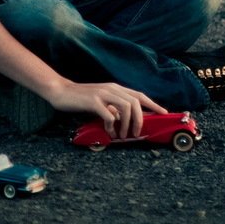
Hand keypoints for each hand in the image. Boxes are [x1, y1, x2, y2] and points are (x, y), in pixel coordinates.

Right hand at [47, 80, 164, 140]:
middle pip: (136, 101)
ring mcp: (102, 93)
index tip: (163, 113)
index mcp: (115, 88)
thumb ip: (113, 107)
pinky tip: (108, 132)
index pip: (139, 95)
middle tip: (136, 133)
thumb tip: (124, 119)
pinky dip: (112, 126)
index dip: (153, 104)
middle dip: (140, 119)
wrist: (60, 91)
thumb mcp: (101, 101)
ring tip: (122, 135)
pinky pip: (109, 115)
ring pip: (126, 107)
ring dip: (127, 124)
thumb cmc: (80, 99)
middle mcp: (111, 88)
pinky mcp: (93, 101)